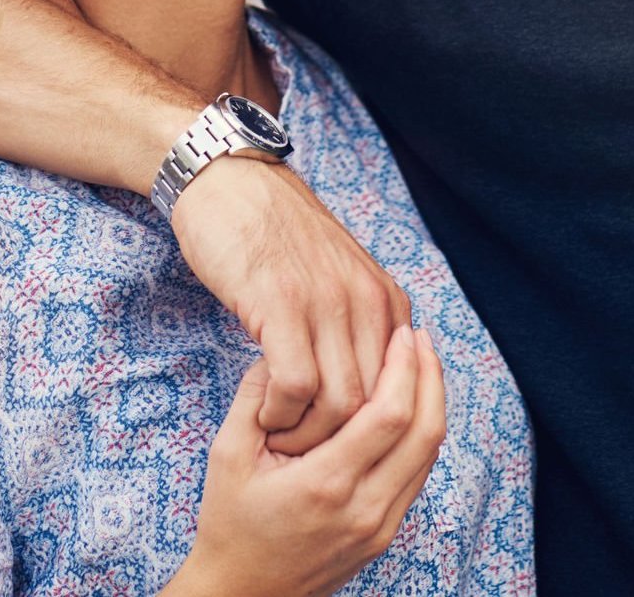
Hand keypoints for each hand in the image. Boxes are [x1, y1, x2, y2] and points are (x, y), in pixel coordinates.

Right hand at [168, 326, 447, 596]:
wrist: (242, 594)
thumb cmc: (229, 524)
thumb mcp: (227, 456)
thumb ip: (253, 398)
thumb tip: (279, 348)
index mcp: (325, 485)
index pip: (389, 416)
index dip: (405, 368)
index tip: (401, 334)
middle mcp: (363, 509)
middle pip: (425, 433)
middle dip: (430, 377)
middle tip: (418, 337)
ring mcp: (379, 527)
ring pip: (428, 455)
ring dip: (431, 404)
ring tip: (419, 364)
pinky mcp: (384, 535)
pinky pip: (416, 476)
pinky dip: (419, 435)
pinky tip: (406, 406)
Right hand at [170, 156, 413, 454]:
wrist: (231, 181)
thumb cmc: (273, 238)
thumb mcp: (336, 276)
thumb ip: (358, 323)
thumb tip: (367, 389)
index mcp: (387, 300)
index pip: (402, 392)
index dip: (368, 430)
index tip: (336, 443)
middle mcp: (369, 301)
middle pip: (376, 407)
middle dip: (339, 443)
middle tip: (305, 452)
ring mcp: (328, 302)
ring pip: (341, 404)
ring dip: (307, 436)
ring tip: (279, 435)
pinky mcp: (282, 304)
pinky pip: (296, 384)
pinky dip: (279, 413)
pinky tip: (262, 411)